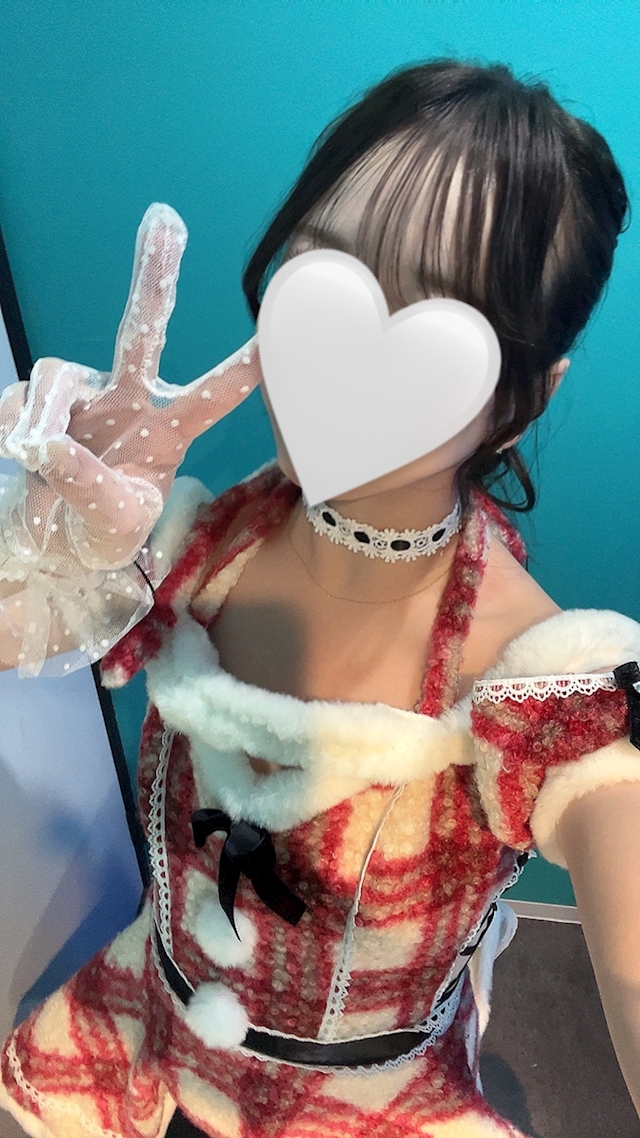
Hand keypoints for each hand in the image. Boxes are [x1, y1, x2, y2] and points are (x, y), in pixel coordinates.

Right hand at [0, 203, 261, 571]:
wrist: (52, 540)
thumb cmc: (101, 532)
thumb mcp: (110, 526)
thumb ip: (88, 489)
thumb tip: (48, 445)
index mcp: (168, 432)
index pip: (211, 397)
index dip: (240, 371)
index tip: (271, 337)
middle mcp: (129, 400)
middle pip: (142, 331)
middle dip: (153, 276)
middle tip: (166, 218)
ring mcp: (83, 396)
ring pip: (56, 377)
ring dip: (42, 418)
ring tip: (36, 457)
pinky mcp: (39, 401)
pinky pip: (18, 402)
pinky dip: (12, 428)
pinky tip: (19, 452)